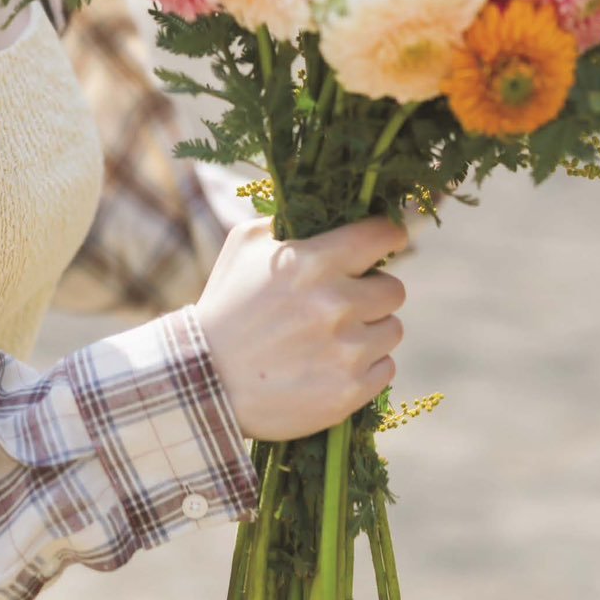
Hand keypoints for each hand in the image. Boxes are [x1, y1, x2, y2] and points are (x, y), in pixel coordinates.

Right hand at [195, 211, 409, 441]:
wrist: (205, 382)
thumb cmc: (226, 308)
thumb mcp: (243, 249)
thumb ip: (284, 224)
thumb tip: (321, 209)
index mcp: (312, 262)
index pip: (381, 236)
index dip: (389, 236)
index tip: (389, 241)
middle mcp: (336, 304)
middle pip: (395, 289)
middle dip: (373, 293)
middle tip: (346, 302)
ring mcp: (346, 350)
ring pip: (391, 330)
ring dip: (369, 332)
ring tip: (331, 340)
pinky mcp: (350, 390)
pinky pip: (385, 368)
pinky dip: (364, 368)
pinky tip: (330, 367)